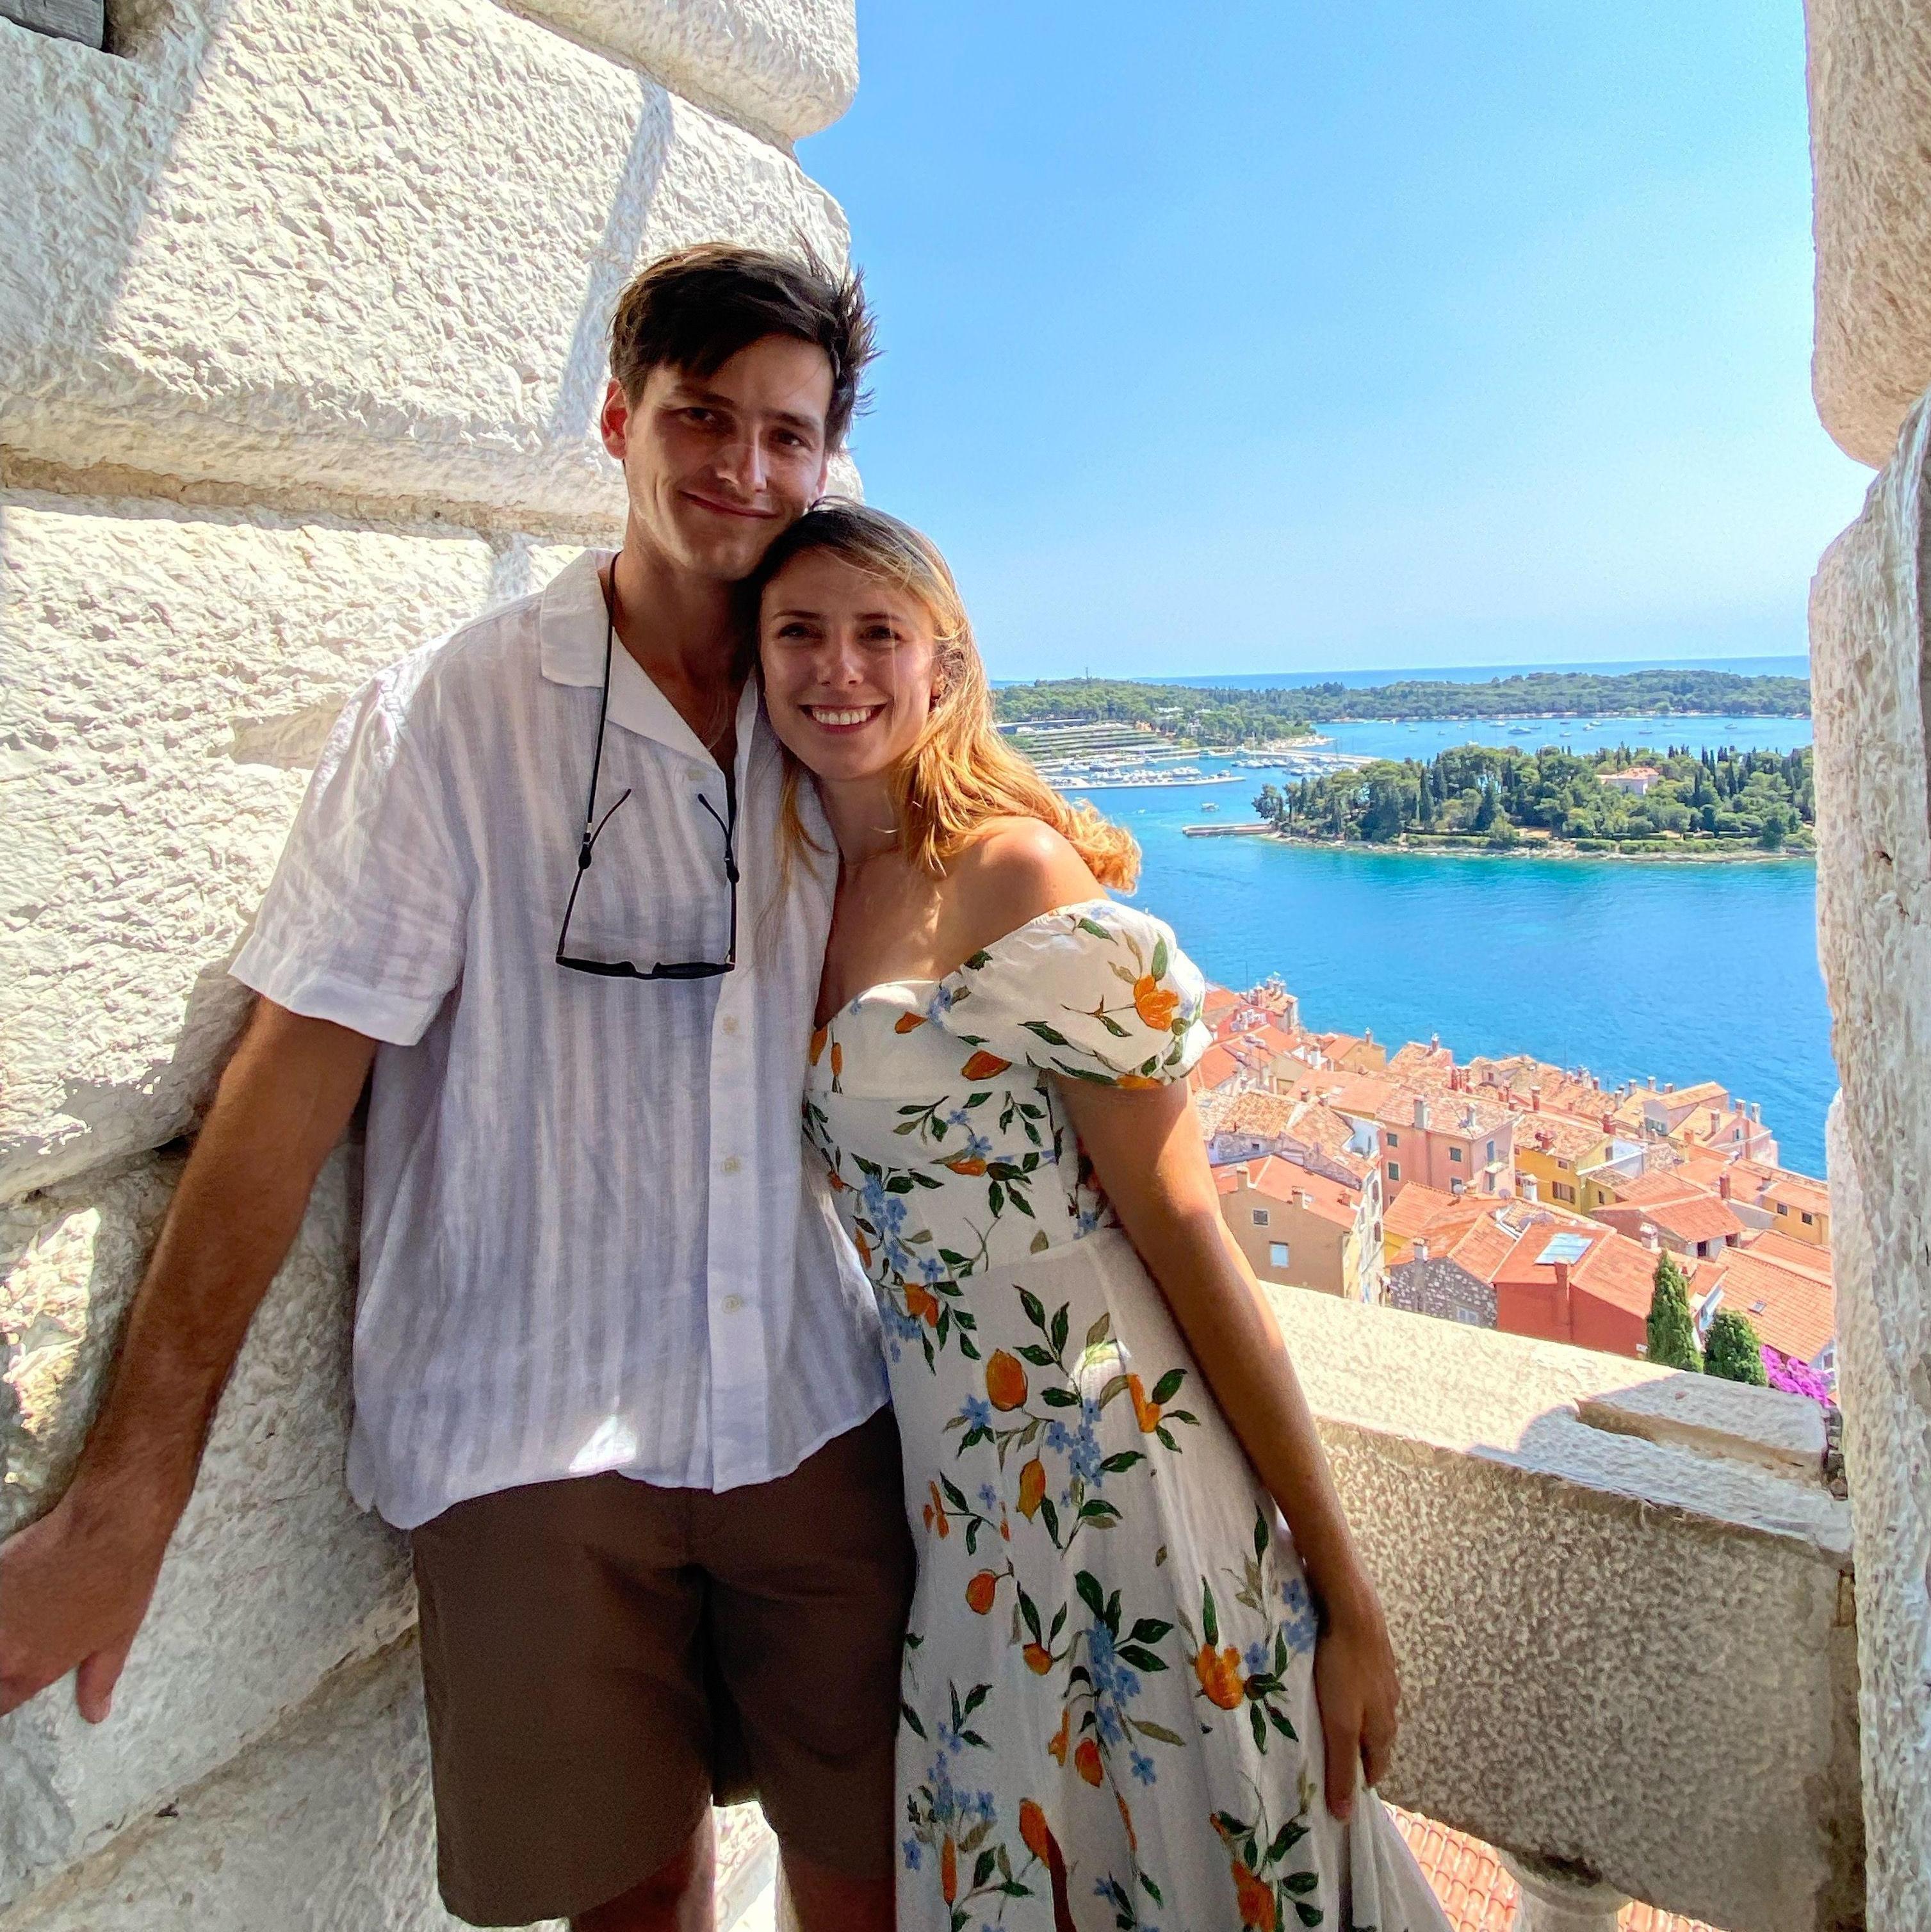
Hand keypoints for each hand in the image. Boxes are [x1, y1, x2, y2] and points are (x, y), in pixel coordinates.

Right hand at [0, 1486, 172, 1720]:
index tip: (5, 1683)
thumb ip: (98, 1680)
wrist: (106, 1528)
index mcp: (35, 1670)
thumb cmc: (120, 1584)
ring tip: (13, 1620)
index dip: (0, 1696)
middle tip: (13, 1646)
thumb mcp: (117, 1639)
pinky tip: (6, 1595)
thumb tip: (96, 1715)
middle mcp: (5, 1652)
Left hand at [1310, 1583, 1399, 1822]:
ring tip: (1333, 1725)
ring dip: (1357, 1721)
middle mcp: (1390, 1703)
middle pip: (1376, 1739)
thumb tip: (1345, 1815)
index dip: (1360, 1781)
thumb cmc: (1341, 1666)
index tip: (1342, 1792)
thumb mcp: (1338, 1722)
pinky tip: (1338, 1684)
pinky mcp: (1374, 1652)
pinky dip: (1353, 1693)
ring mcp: (1384, 1675)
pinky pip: (1364, 1682)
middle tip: (1334, 1759)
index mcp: (1383, 1725)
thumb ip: (1341, 1765)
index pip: (1377, 1766)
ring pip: (1372, 1709)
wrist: (1351, 1606)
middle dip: (1359, 1753)